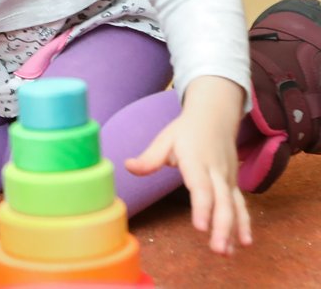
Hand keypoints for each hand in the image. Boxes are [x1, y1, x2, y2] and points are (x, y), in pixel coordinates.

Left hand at [124, 76, 250, 254]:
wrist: (215, 117)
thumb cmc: (186, 130)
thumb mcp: (165, 139)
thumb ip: (149, 158)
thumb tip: (128, 166)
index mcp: (197, 160)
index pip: (202, 188)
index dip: (203, 208)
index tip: (201, 228)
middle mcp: (216, 172)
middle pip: (222, 202)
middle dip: (221, 227)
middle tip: (217, 249)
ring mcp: (228, 179)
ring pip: (234, 207)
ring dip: (233, 231)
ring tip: (227, 252)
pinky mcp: (233, 184)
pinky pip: (240, 206)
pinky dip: (242, 224)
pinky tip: (243, 243)